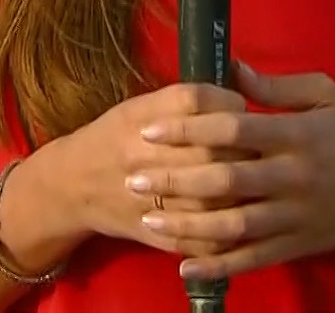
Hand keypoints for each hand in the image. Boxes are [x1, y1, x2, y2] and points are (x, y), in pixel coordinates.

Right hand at [49, 81, 258, 258]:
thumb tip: (238, 93)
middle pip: (209, 149)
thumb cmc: (113, 138)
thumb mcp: (139, 106)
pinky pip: (199, 240)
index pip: (195, 101)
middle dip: (244, 149)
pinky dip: (226, 236)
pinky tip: (244, 225)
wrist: (71, 186)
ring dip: (242, 194)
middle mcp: (142, 154)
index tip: (245, 109)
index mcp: (139, 117)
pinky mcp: (153, 234)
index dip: (229, 103)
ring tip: (258, 186)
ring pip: (210, 199)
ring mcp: (148, 198)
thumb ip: (185, 99)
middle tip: (263, 150)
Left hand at [131, 62, 334, 282]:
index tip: (150, 128)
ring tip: (148, 220)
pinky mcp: (297, 245)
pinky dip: (218, 266)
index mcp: (297, 135)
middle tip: (134, 176)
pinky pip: (252, 259)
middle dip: (176, 179)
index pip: (234, 131)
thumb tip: (230, 69)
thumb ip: (275, 86)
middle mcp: (294, 177)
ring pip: (234, 225)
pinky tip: (184, 267)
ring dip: (187, 226)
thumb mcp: (324, 95)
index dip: (189, 129)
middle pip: (226, 180)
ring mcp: (295, 216)